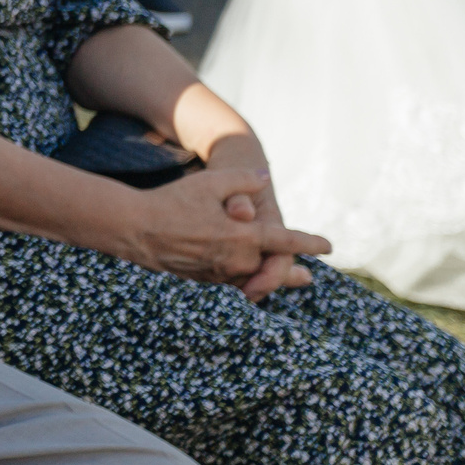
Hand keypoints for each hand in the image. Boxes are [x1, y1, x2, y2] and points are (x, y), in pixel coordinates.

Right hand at [118, 166, 329, 286]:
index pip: (285, 242)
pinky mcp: (201, 281)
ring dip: (268, 280)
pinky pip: (231, 284)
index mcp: (243, 237)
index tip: (329, 247)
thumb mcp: (210, 182)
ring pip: (251, 279)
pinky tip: (245, 282)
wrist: (134, 229)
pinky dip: (244, 283)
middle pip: (271, 268)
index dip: (310, 244)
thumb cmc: (172, 202)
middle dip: (290, 271)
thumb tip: (264, 179)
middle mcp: (235, 261)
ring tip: (283, 284)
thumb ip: (243, 180)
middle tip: (309, 277)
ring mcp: (217, 274)